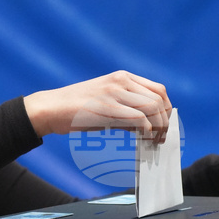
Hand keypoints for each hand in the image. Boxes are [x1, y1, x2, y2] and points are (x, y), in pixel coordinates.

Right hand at [23, 70, 171, 139]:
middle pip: (159, 98)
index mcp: (122, 77)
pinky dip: (146, 129)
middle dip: (166, 121)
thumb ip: (127, 112)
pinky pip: (137, 117)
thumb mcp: (106, 103)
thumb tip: (147, 127)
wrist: (51, 108)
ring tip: (154, 141)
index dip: (167, 109)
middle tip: (162, 138)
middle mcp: (121, 81)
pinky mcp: (107, 106)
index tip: (164, 125)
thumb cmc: (77, 109)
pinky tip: (143, 138)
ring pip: (152, 107)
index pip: (158, 89)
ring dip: (158, 127)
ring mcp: (114, 92)